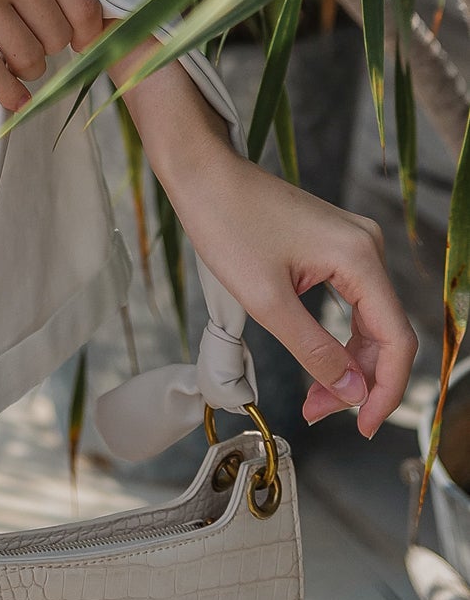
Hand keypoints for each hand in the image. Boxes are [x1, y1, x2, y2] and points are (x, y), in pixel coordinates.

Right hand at [0, 0, 105, 110]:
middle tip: (35, 45)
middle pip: (56, 35)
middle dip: (49, 47)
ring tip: (18, 64)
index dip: (84, 33)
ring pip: (27, 55)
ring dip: (27, 67)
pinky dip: (6, 91)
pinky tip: (14, 100)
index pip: (83, 6)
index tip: (77, 41)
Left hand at [168, 146, 417, 437]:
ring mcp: (352, 243)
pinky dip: (337, 336)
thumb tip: (353, 392)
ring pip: (368, 320)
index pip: (398, 340)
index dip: (386, 391)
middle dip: (359, 381)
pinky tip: (319, 362)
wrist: (201, 172)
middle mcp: (367, 247)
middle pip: (386, 333)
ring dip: (348, 363)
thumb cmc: (226, 223)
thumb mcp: (267, 300)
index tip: (362, 427)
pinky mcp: (334, 246)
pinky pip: (351, 301)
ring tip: (315, 398)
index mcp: (360, 257)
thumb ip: (315, 350)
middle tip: (320, 413)